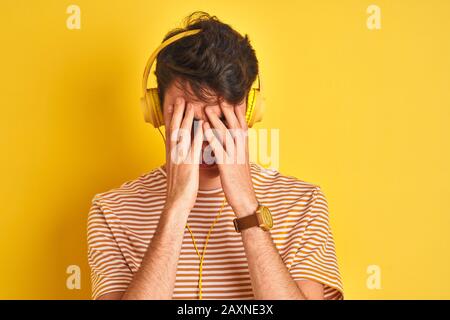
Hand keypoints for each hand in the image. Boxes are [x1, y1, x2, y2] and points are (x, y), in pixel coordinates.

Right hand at [163, 97, 203, 214]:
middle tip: (181, 99)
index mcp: (172, 155)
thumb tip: (182, 152)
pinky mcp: (189, 164)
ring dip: (186, 118)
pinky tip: (202, 125)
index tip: (175, 106)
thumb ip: (179, 159)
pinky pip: (194, 146)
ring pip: (183, 135)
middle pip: (175, 129)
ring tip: (190, 105)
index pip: (172, 132)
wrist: (176, 203)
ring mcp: (180, 158)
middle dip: (178, 113)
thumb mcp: (177, 170)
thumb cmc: (179, 189)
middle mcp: (174, 154)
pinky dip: (198, 134)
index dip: (173, 118)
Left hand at [203, 100, 257, 217]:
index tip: (229, 98)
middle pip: (235, 125)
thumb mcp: (241, 161)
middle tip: (219, 96)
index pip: (241, 124)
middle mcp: (241, 149)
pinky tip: (204, 129)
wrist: (245, 198)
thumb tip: (232, 138)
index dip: (235, 111)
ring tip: (207, 108)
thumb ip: (237, 148)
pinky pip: (218, 148)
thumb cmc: (240, 181)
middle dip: (227, 110)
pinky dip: (211, 136)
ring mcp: (234, 156)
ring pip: (226, 134)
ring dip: (217, 120)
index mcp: (244, 147)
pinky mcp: (227, 165)